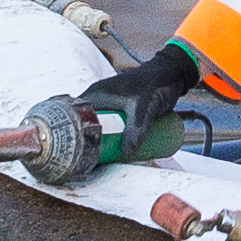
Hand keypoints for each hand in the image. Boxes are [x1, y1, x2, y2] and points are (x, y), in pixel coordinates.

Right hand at [33, 41, 204, 181]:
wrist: (173, 74)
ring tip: (95, 165)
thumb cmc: (156, 84)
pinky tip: (110, 157)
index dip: (68, 134)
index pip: (73, 117)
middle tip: (84, 165)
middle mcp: (98, 102)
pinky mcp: (120, 114)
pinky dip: (108, 143)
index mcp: (96, 95)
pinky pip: (109, 131)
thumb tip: (127, 153)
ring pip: (97, 131)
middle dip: (84, 146)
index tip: (68, 154)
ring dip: (97, 146)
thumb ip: (137, 127)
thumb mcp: (144, 107)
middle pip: (84, 127)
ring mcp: (109, 108)